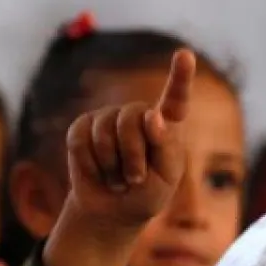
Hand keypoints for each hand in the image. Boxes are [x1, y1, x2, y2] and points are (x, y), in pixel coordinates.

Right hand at [66, 47, 192, 226]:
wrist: (110, 211)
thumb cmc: (145, 196)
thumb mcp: (165, 179)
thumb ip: (165, 147)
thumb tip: (151, 115)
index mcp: (166, 125)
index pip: (175, 98)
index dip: (180, 76)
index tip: (184, 54)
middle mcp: (137, 115)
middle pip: (132, 118)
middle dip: (132, 154)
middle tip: (134, 180)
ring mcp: (107, 119)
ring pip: (105, 130)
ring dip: (110, 164)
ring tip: (117, 180)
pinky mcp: (81, 129)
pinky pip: (80, 140)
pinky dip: (89, 164)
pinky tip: (97, 173)